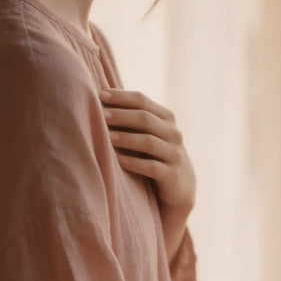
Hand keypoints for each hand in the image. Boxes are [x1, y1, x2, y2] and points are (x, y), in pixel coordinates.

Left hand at [99, 87, 195, 210]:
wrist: (180, 186)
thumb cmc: (155, 154)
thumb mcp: (150, 133)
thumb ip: (133, 118)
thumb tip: (100, 101)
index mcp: (166, 118)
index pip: (142, 100)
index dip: (121, 97)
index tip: (100, 94)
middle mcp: (173, 133)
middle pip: (146, 119)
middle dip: (122, 115)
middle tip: (102, 115)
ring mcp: (174, 154)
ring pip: (149, 142)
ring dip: (126, 138)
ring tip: (108, 137)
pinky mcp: (172, 175)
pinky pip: (151, 167)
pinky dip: (134, 162)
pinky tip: (119, 161)